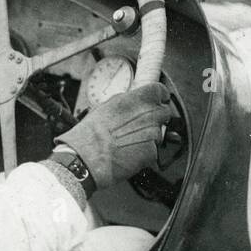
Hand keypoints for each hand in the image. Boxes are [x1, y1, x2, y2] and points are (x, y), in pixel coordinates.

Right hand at [54, 82, 171, 186]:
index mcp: (134, 100)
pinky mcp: (152, 153)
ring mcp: (152, 134)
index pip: (160, 91)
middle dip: (156, 119)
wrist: (86, 159)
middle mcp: (147, 115)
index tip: (158, 101)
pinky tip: (129, 154)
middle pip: (164, 113)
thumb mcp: (104, 108)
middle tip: (142, 126)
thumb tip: (131, 101)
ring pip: (159, 134)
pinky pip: (154, 151)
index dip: (161, 96)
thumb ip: (124, 102)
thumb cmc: (89, 135)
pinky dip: (145, 153)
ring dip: (149, 138)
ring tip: (129, 143)